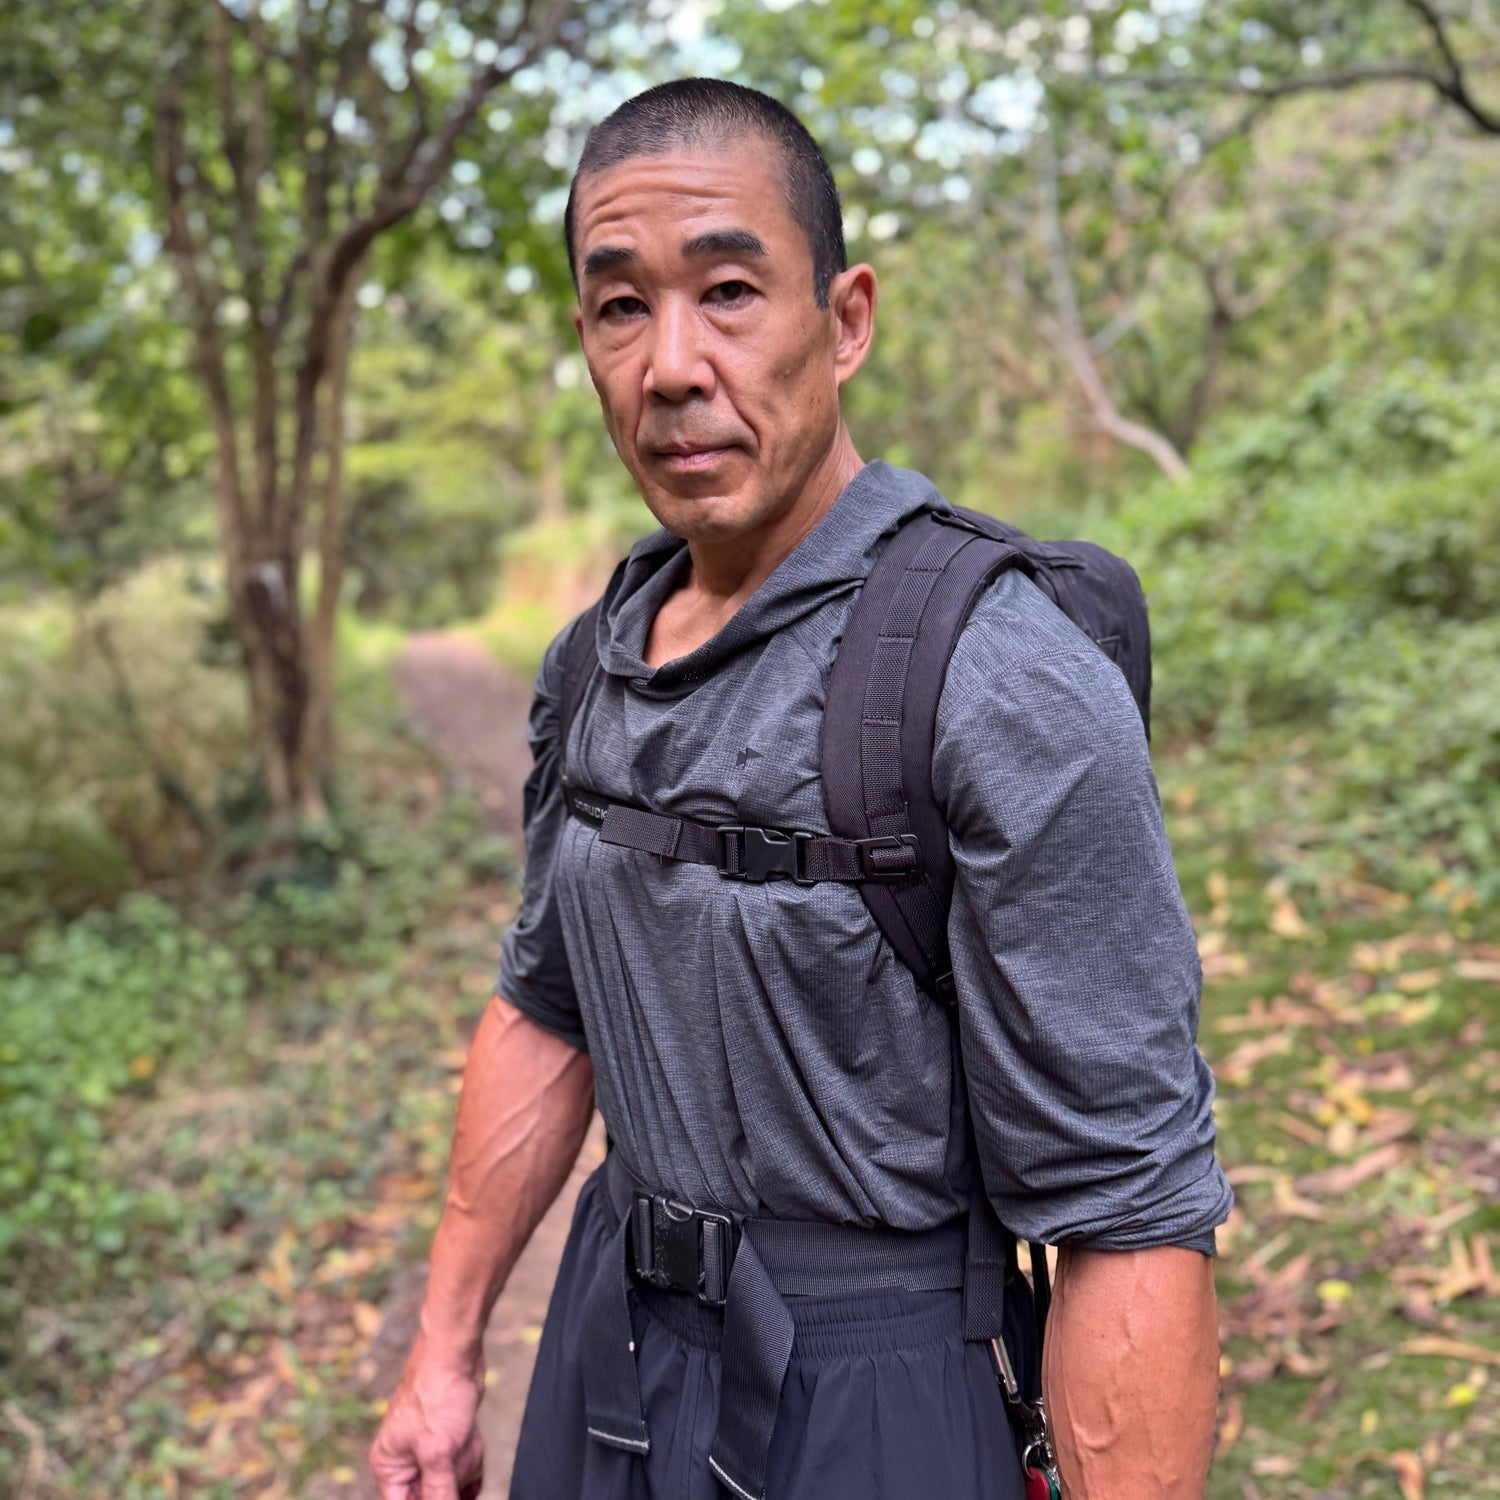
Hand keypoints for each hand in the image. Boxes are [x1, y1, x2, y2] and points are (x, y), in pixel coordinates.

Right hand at [370, 1336, 486, 1499]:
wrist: (457, 1354)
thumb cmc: (437, 1394)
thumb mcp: (438, 1453)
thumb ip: (439, 1493)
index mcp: (390, 1466)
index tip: (447, 1491)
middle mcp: (405, 1459)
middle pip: (433, 1494)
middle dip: (452, 1476)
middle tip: (454, 1450)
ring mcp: (429, 1448)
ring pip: (453, 1479)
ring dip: (466, 1462)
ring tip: (463, 1435)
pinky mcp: (448, 1439)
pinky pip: (464, 1462)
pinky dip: (472, 1453)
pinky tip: (471, 1434)